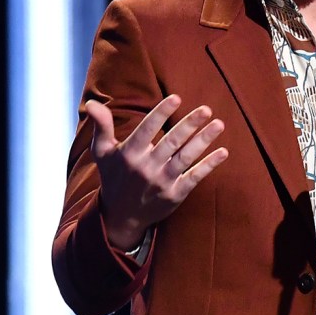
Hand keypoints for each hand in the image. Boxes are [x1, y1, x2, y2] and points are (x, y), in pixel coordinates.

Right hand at [86, 94, 227, 250]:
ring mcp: (162, 182)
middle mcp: (146, 168)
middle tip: (206, 109)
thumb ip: (102, 126)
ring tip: (219, 124)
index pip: (146, 129)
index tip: (176, 97)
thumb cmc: (114, 177)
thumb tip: (92, 102)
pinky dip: (209, 165)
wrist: (121, 217)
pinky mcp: (175, 194)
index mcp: (129, 154)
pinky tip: (223, 152)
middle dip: (189, 124)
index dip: (161, 113)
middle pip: (171, 142)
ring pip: (186, 158)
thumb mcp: (102, 152)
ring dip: (203, 140)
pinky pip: (195, 177)